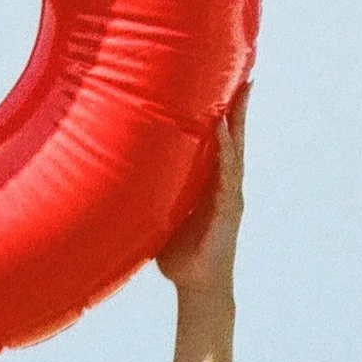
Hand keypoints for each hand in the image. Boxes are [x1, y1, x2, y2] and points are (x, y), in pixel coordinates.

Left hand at [157, 91, 246, 295]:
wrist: (197, 288)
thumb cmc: (179, 257)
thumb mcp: (160, 217)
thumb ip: (150, 197)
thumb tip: (116, 180)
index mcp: (210, 184)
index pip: (219, 142)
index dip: (223, 113)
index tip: (225, 82)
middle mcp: (225, 185)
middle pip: (234, 137)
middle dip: (239, 106)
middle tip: (245, 72)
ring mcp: (230, 196)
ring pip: (236, 149)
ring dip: (238, 119)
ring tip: (242, 90)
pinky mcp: (229, 209)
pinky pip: (228, 174)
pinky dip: (227, 150)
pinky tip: (224, 129)